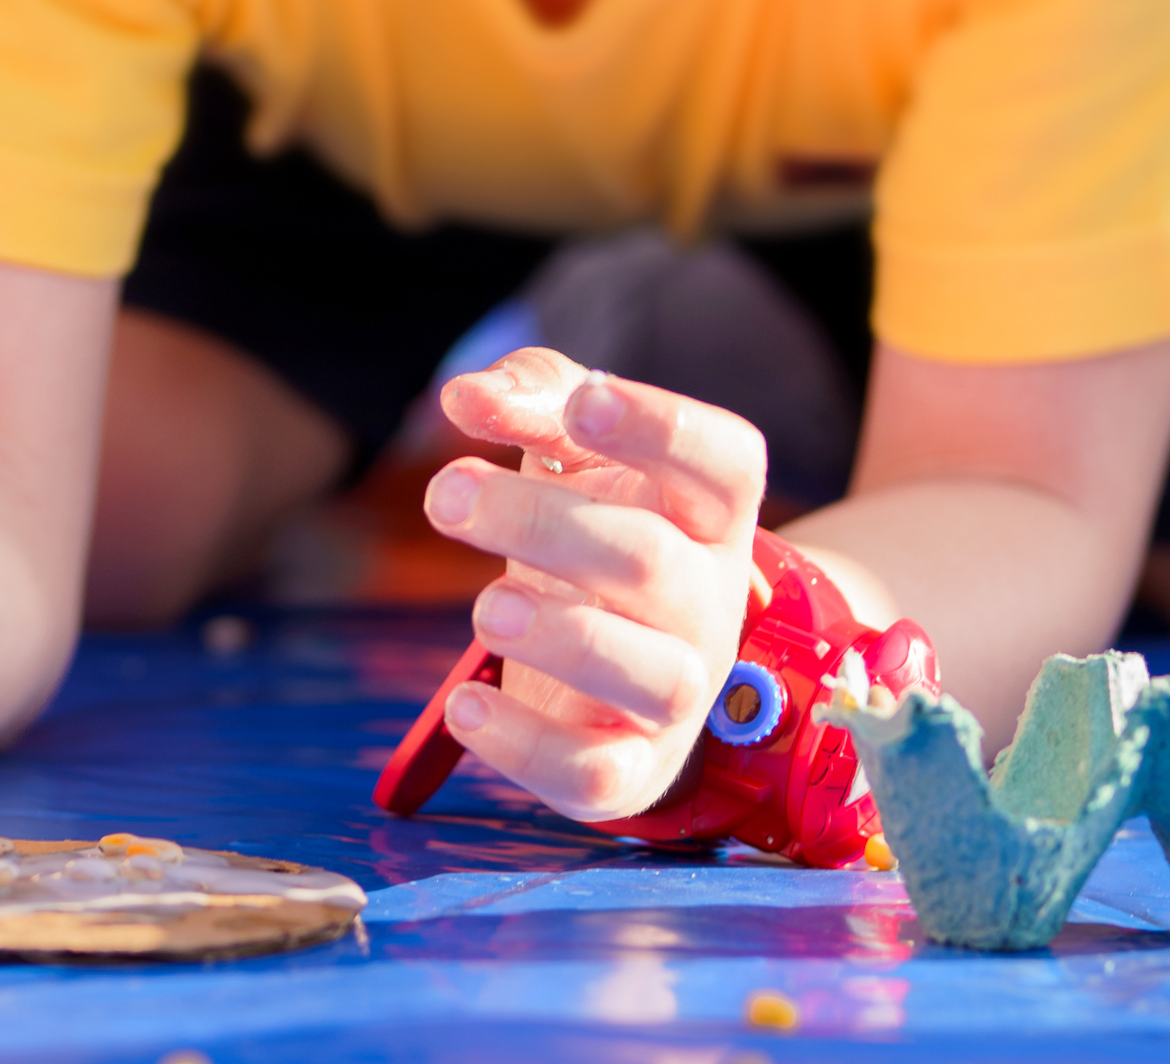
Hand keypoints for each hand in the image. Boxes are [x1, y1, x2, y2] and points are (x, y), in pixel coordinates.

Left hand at [422, 348, 766, 822]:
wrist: (624, 666)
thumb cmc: (595, 527)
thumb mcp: (578, 450)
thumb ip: (532, 395)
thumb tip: (466, 395)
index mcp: (710, 512)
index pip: (724, 462)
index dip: (661, 429)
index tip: (581, 405)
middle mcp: (711, 601)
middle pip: (648, 558)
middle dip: (540, 522)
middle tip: (445, 494)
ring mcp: (680, 692)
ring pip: (649, 674)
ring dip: (559, 636)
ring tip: (486, 608)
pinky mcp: (631, 769)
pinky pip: (595, 775)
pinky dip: (524, 747)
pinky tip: (465, 706)